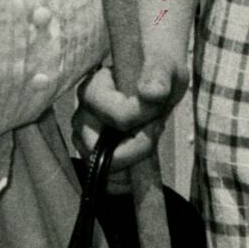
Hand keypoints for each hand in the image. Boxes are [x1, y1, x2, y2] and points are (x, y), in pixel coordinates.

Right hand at [77, 58, 185, 173]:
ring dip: (128, 164)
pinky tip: (137, 173)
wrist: (158, 80)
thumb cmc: (158, 70)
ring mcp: (84, 135)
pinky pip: (101, 178)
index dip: (143, 119)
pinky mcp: (92, 153)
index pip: (117, 116)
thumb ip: (158, 75)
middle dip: (133, 149)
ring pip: (97, 165)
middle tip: (153, 134)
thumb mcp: (165, 66)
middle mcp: (83, 112)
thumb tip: (151, 93)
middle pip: (96, 147)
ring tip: (147, 146)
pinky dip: (120, 181)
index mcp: (94, 87)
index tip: (159, 109)